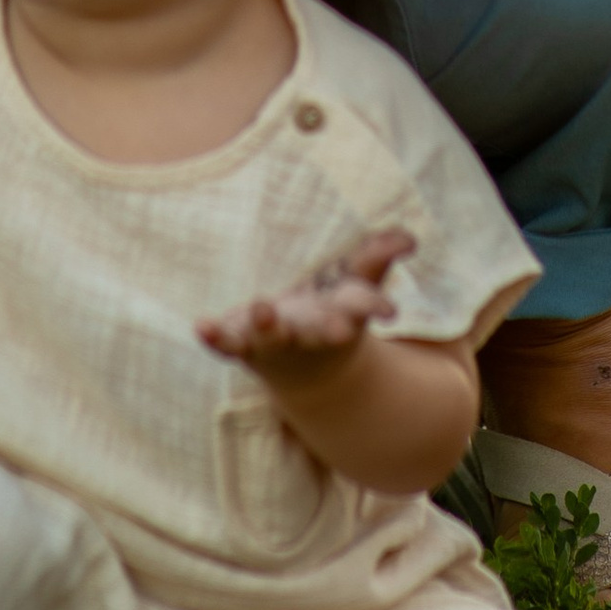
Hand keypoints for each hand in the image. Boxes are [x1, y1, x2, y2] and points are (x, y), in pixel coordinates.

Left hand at [198, 227, 415, 381]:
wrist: (301, 372)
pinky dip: (215, 336)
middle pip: (318, 331)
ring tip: (262, 309)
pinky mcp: (242, 344)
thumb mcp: (353, 286)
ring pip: (271, 337)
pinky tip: (202, 325)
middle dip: (327, 329)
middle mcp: (308, 332)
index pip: (362, 308)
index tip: (391, 312)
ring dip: (267, 326)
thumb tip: (409, 237)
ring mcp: (273, 341)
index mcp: (340, 315)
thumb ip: (376, 258)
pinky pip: (227, 343)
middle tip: (337, 329)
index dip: (375, 307)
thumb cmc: (330, 310)